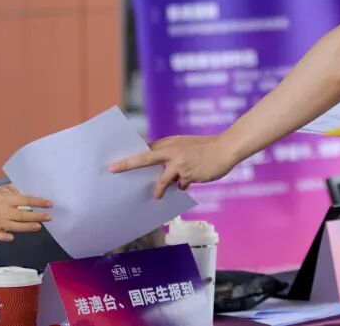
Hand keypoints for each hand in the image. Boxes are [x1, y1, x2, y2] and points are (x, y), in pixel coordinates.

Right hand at [0, 184, 52, 241]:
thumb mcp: (6, 188)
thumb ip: (18, 190)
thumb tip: (33, 194)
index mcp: (7, 198)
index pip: (25, 200)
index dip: (37, 202)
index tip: (49, 204)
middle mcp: (3, 210)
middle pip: (21, 215)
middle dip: (36, 216)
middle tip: (49, 217)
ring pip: (13, 226)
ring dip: (26, 227)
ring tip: (38, 226)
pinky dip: (4, 237)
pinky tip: (12, 237)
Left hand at [109, 134, 236, 198]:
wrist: (225, 149)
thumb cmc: (206, 147)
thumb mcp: (186, 145)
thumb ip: (172, 154)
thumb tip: (161, 170)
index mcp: (170, 142)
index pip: (147, 149)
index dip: (133, 156)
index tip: (117, 161)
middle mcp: (172, 151)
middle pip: (145, 158)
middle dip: (128, 164)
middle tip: (113, 169)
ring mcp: (179, 164)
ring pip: (163, 180)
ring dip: (158, 190)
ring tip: (156, 197)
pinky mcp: (188, 175)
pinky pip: (179, 185)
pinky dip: (182, 185)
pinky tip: (190, 180)